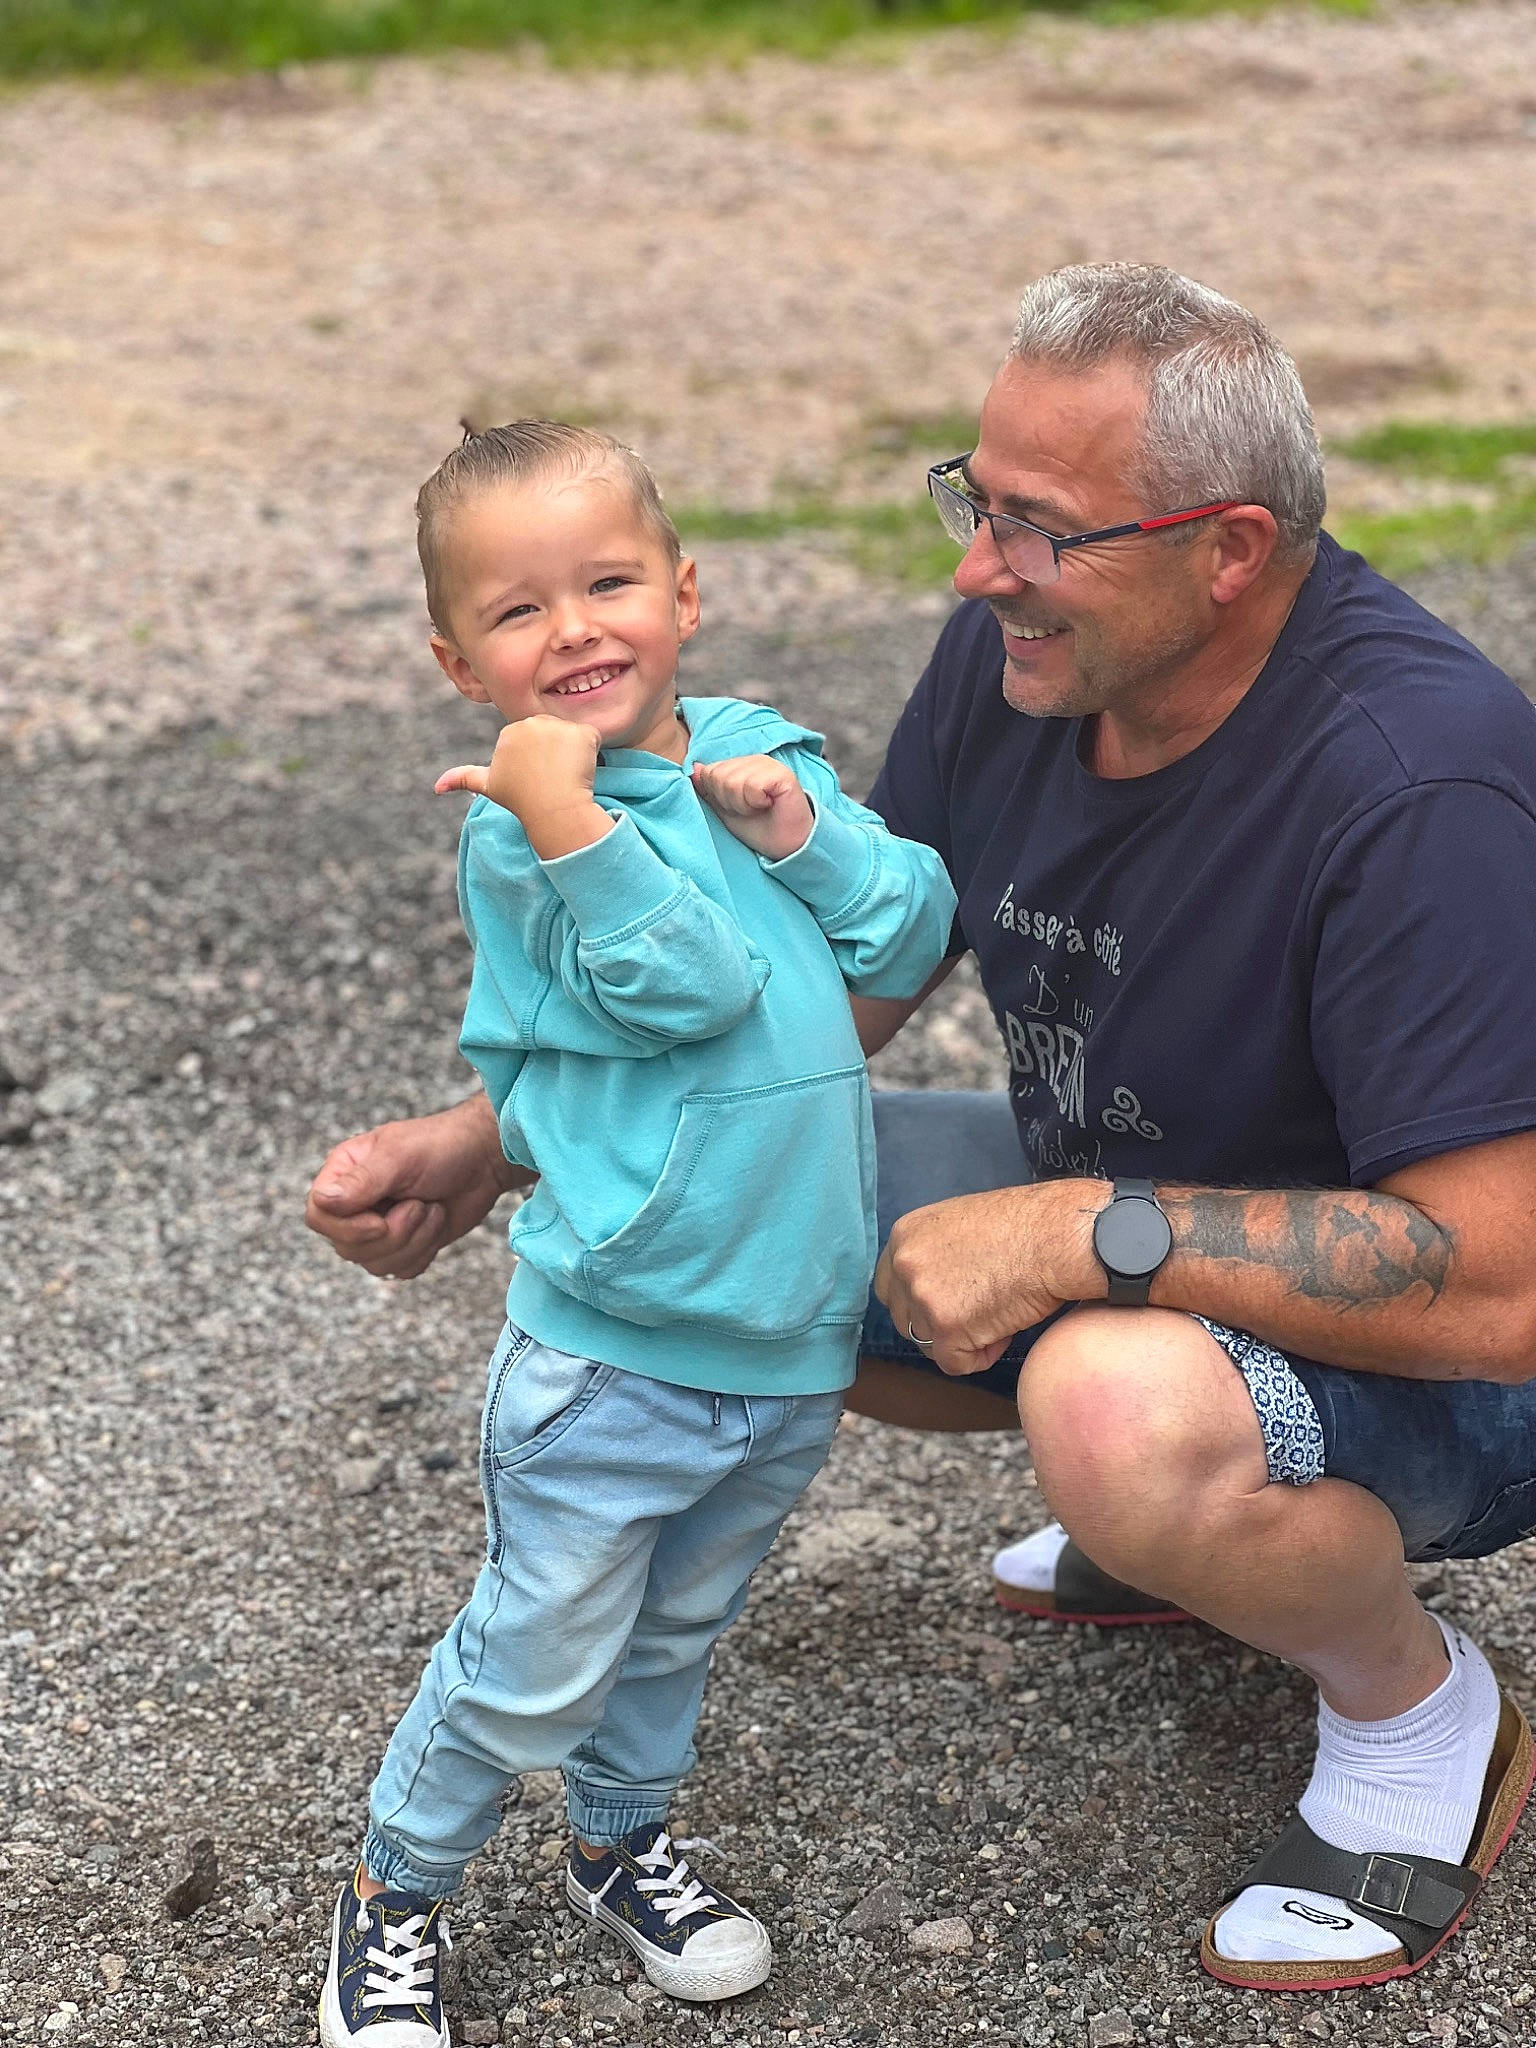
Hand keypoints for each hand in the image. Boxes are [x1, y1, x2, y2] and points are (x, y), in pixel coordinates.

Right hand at [305, 1094, 529, 1279]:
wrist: (483, 1160)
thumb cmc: (441, 1146)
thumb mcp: (400, 1157)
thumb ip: (362, 1182)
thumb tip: (323, 1201)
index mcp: (343, 1174)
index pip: (319, 1216)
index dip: (348, 1227)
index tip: (380, 1220)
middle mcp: (355, 1204)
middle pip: (347, 1247)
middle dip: (393, 1234)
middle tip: (420, 1204)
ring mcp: (378, 1228)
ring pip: (374, 1264)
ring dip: (414, 1241)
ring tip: (431, 1209)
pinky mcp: (403, 1246)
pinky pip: (400, 1271)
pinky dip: (424, 1252)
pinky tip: (436, 1224)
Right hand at [436, 718, 609, 858]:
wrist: (551, 809)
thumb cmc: (520, 800)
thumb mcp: (489, 786)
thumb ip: (463, 778)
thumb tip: (436, 787)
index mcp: (509, 732)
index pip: (535, 740)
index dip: (540, 761)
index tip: (537, 778)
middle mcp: (531, 722)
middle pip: (554, 735)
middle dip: (557, 754)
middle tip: (552, 777)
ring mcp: (556, 726)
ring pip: (573, 738)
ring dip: (574, 755)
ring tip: (565, 775)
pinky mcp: (580, 732)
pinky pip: (592, 740)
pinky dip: (591, 754)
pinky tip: (580, 770)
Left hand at [691, 755, 814, 861]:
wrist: (786, 847)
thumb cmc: (759, 828)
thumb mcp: (725, 811)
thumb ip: (709, 790)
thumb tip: (693, 768)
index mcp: (740, 766)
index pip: (709, 772)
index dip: (718, 798)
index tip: (737, 809)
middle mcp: (753, 760)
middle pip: (717, 776)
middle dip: (729, 802)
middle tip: (749, 810)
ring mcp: (768, 764)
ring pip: (732, 781)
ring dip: (743, 804)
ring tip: (759, 809)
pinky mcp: (781, 774)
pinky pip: (751, 785)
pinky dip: (756, 802)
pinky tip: (769, 805)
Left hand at [874, 1180, 1108, 1376]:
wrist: (1056, 1237)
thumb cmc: (1025, 1226)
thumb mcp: (960, 1225)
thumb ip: (935, 1253)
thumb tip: (934, 1285)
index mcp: (905, 1235)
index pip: (889, 1286)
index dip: (917, 1303)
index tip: (945, 1306)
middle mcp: (905, 1264)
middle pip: (904, 1319)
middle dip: (939, 1325)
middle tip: (980, 1311)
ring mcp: (923, 1296)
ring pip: (929, 1344)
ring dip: (963, 1339)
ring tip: (1000, 1313)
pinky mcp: (946, 1327)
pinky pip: (956, 1363)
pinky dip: (982, 1355)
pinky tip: (1006, 1328)